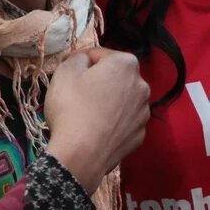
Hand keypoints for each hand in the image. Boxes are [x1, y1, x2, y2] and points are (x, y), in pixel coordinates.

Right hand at [45, 47, 149, 192]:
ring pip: (121, 100)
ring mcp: (143, 113)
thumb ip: (78, 57)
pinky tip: (96, 130)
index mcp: (126, 64)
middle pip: (114, 77)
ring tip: (87, 114)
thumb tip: (86, 61)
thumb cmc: (72, 107)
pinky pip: (123, 122)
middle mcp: (142, 85)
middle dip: (98, 81)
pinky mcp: (139, 136)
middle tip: (77, 94)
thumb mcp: (65, 71)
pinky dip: (112, 122)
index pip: (99, 54)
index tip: (68, 73)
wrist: (81, 155)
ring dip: (108, 101)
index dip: (81, 61)